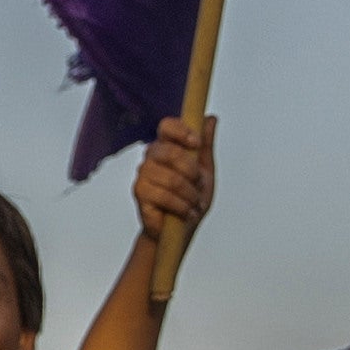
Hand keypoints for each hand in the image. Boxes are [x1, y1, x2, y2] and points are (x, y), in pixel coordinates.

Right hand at [128, 111, 216, 242]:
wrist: (181, 230)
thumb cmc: (191, 199)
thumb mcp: (205, 171)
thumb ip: (206, 145)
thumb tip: (210, 118)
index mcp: (166, 146)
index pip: (167, 126)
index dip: (181, 131)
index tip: (196, 143)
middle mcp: (151, 157)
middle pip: (171, 152)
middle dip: (192, 172)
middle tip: (199, 186)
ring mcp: (143, 175)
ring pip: (171, 178)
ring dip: (189, 194)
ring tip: (194, 204)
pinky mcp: (139, 193)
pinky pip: (164, 196)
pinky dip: (181, 206)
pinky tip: (186, 213)